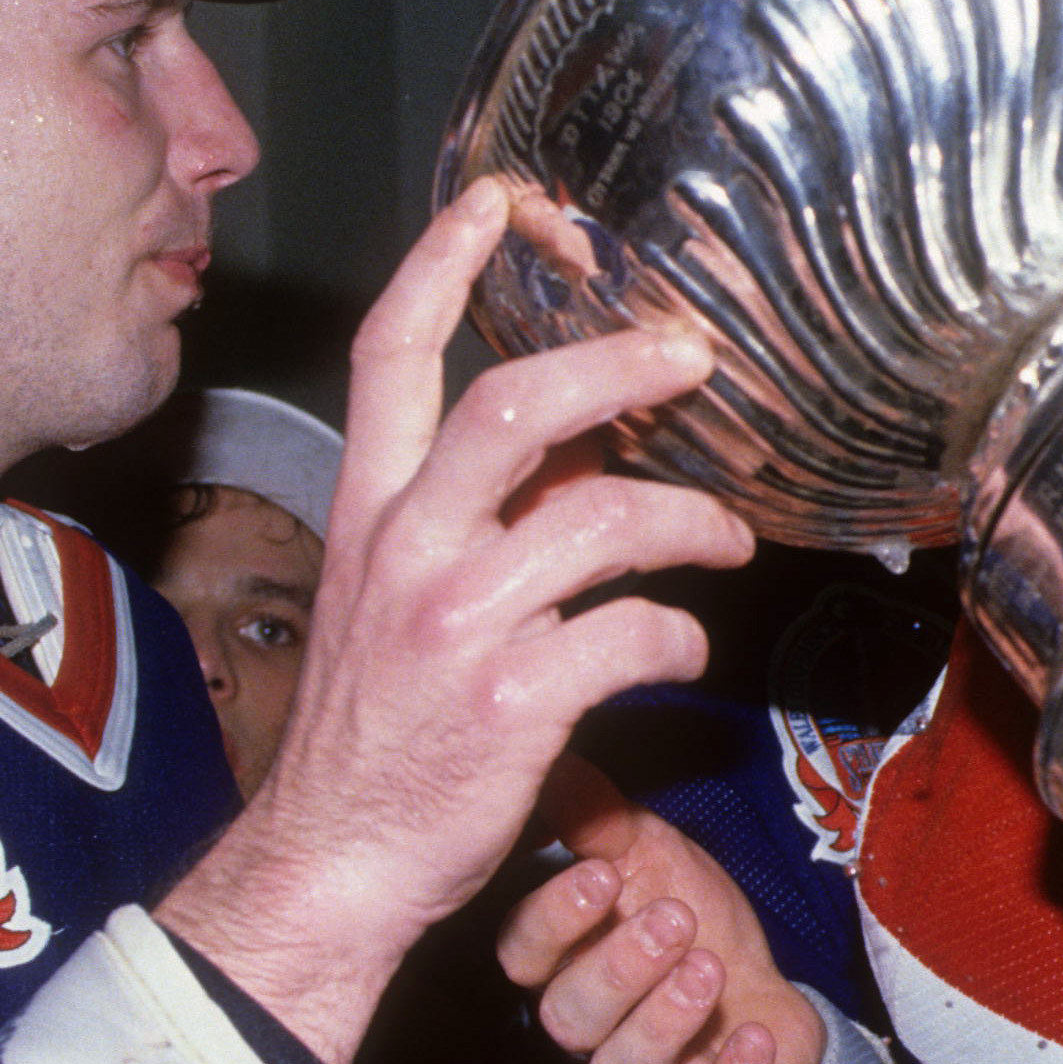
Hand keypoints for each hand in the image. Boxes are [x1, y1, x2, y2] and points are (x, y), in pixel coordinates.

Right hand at [157, 180, 754, 1063]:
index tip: (508, 200)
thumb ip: (471, 519)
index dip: (447, 259)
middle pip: (511, 406)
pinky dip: (677, 634)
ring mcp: (458, 623)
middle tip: (691, 356)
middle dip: (613, 363)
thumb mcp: (393, 598)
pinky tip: (682, 647)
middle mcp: (408, 549)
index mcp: (371, 512)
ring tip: (728, 537)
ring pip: (597, 517)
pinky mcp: (512, 701)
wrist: (333, 863)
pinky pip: (630, 633)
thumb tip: (578, 454)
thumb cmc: (374, 734)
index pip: (391, 352)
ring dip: (688, 517)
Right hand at [502, 756, 826, 1063]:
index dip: (553, 921)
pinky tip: (753, 1042)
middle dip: (618, 968)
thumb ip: (601, 822)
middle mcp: (589, 1030)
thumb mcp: (654, 856)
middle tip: (675, 920)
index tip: (600, 877)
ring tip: (710, 969)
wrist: (767, 999)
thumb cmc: (695, 923)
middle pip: (568, 1017)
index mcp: (564, 963)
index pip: (525, 954)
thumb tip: (555, 760)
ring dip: (666, 1020)